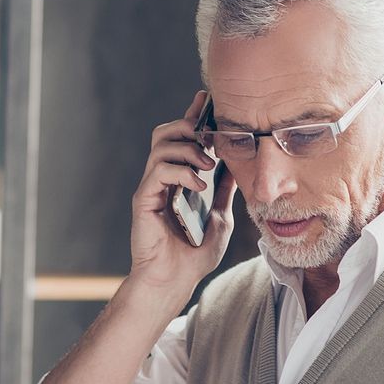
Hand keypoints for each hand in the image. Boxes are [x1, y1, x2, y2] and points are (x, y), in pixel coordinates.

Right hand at [128, 90, 237, 298]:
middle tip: (211, 138)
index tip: (207, 101)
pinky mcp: (144, 200)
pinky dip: (182, 172)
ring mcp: (150, 188)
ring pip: (160, 146)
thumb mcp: (220, 217)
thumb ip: (225, 192)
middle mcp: (160, 179)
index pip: (181, 138)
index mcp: (177, 180)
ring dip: (188, 149)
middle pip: (165, 133)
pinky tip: (199, 186)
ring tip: (208, 165)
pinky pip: (159, 171)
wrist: (174, 282)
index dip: (192, 116)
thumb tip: (239, 167)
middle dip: (188, 126)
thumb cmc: (194, 255)